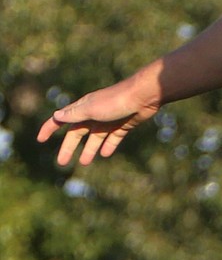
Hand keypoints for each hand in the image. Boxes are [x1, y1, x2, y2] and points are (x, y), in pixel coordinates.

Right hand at [37, 73, 160, 166]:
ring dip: (89, 150)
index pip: (61, 119)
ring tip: (84, 163)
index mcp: (82, 108)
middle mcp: (93, 114)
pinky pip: (113, 138)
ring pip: (95, 138)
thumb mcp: (91, 110)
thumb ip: (74, 114)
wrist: (143, 96)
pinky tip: (105, 154)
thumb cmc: (115, 101)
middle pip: (77, 133)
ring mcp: (108, 120)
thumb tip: (57, 116)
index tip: (40, 139)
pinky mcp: (122, 125)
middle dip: (68, 147)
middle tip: (62, 162)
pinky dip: (108, 146)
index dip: (49, 128)